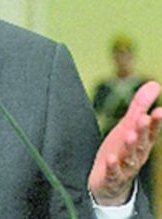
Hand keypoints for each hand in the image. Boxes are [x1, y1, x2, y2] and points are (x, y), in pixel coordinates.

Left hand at [88, 81, 161, 205]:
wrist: (110, 183)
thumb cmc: (121, 150)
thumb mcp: (130, 126)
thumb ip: (140, 106)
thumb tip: (155, 84)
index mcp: (142, 142)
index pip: (151, 131)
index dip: (155, 122)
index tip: (160, 110)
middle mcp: (136, 155)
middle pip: (142, 142)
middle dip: (144, 130)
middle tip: (144, 117)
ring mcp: (124, 167)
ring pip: (130, 157)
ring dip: (130, 146)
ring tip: (129, 134)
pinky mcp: (111, 177)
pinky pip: (113, 172)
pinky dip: (112, 166)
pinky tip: (110, 158)